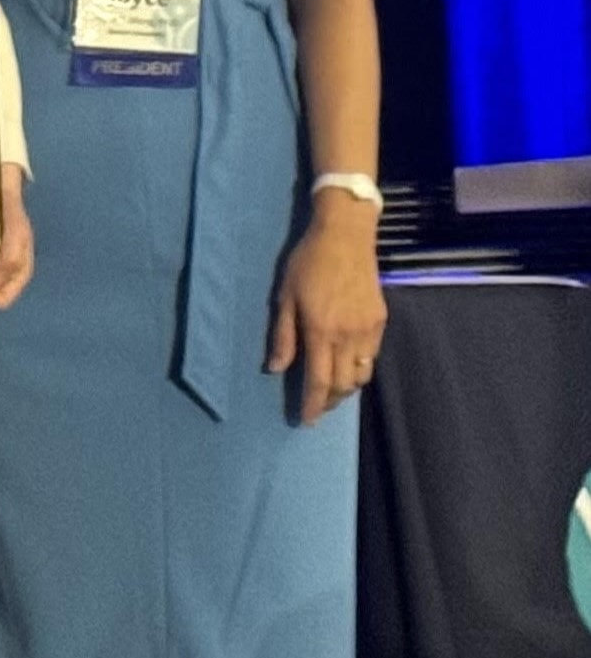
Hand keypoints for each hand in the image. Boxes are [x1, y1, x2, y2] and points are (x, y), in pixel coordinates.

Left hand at [267, 191, 385, 423]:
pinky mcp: (380, 321)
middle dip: (329, 400)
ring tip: (331, 389)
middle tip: (317, 406)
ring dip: (346, 387)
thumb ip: (282, 335)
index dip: (313, 405)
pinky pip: (372, 356)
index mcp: (321, 331)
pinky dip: (359, 368)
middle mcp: (348, 336)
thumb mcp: (284, 296)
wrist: (346, 237)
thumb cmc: (307, 263)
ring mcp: (368, 330)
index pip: (318, 381)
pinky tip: (347, 364)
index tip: (306, 421)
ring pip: (361, 374)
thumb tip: (276, 368)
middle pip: (343, 384)